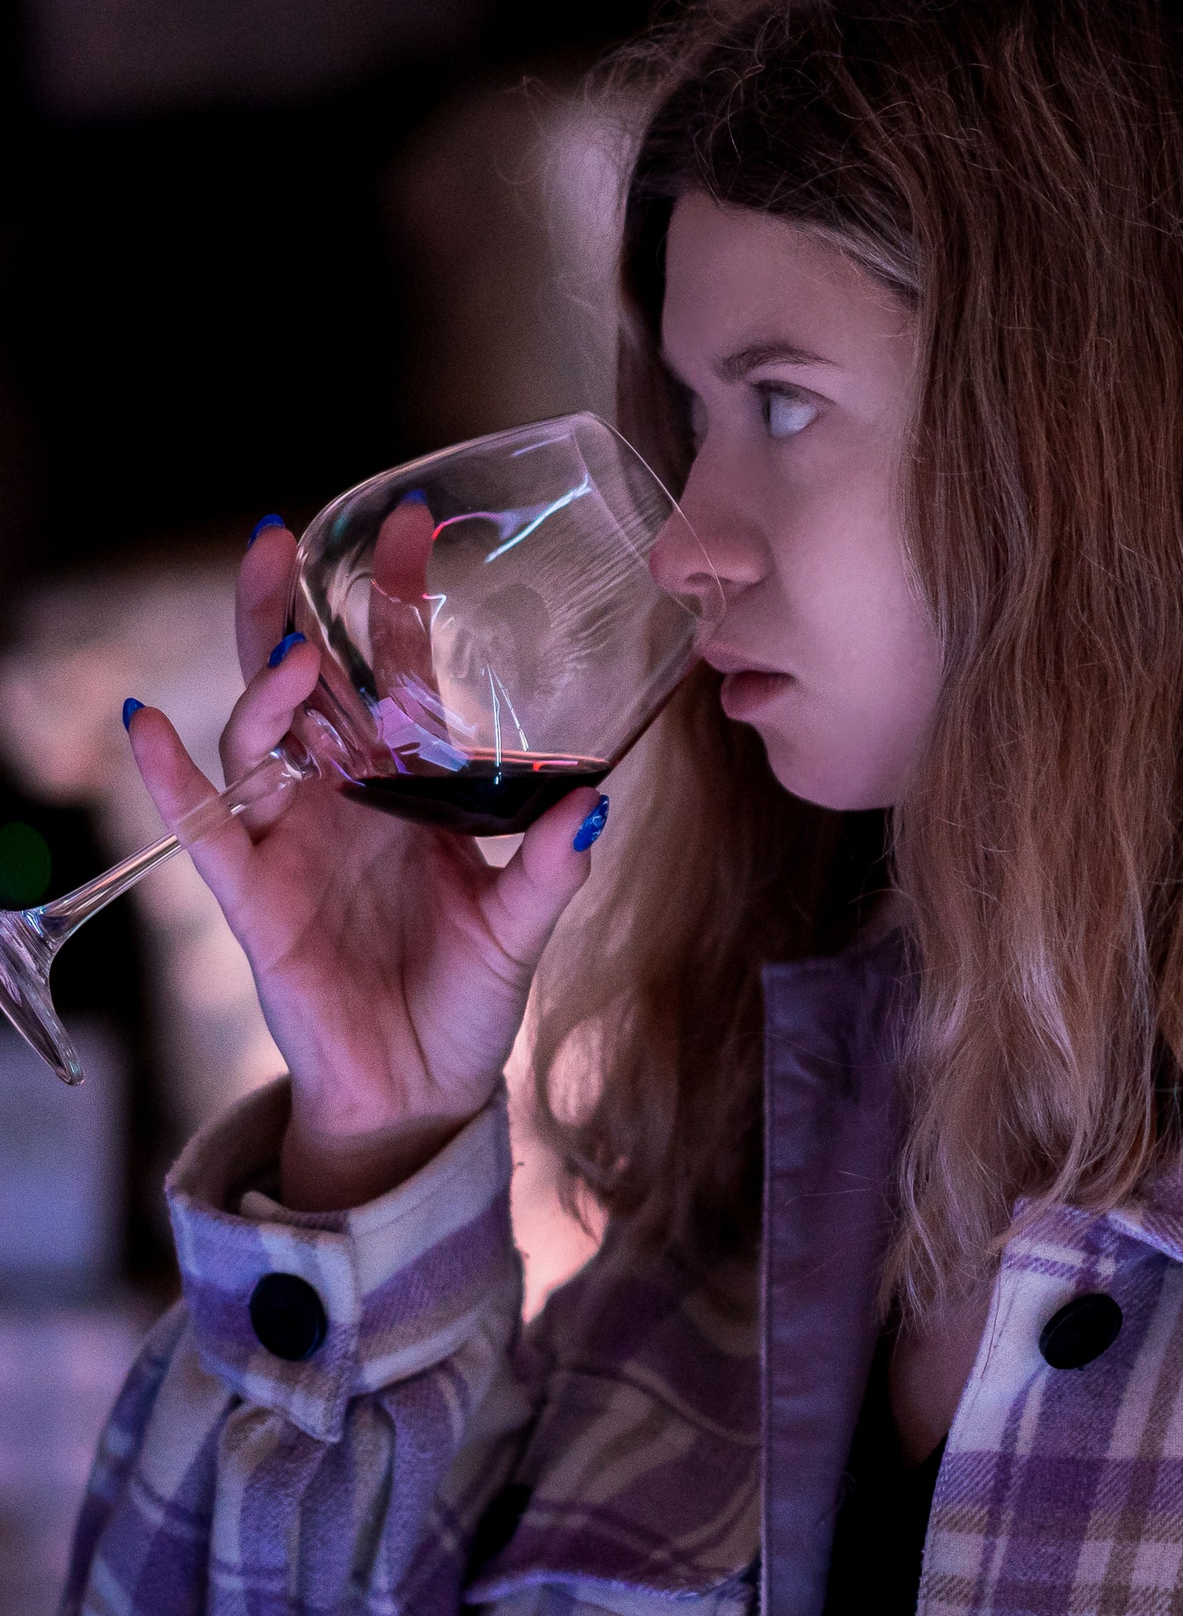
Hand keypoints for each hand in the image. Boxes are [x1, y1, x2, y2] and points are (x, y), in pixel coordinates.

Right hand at [124, 519, 606, 1212]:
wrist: (419, 1090)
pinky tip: (151, 726)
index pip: (393, 672)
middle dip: (282, 609)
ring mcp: (291, 840)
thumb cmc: (466, 996)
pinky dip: (173, 778)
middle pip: (298, 681)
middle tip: (276, 536)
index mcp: (407, 786)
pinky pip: (203, 827)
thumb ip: (553, 864)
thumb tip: (597, 802)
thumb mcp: (525, 924)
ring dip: (263, 689)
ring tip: (293, 653)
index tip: (405, 524)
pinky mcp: (254, 897)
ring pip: (253, 737)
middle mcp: (341, 798)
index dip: (392, 601)